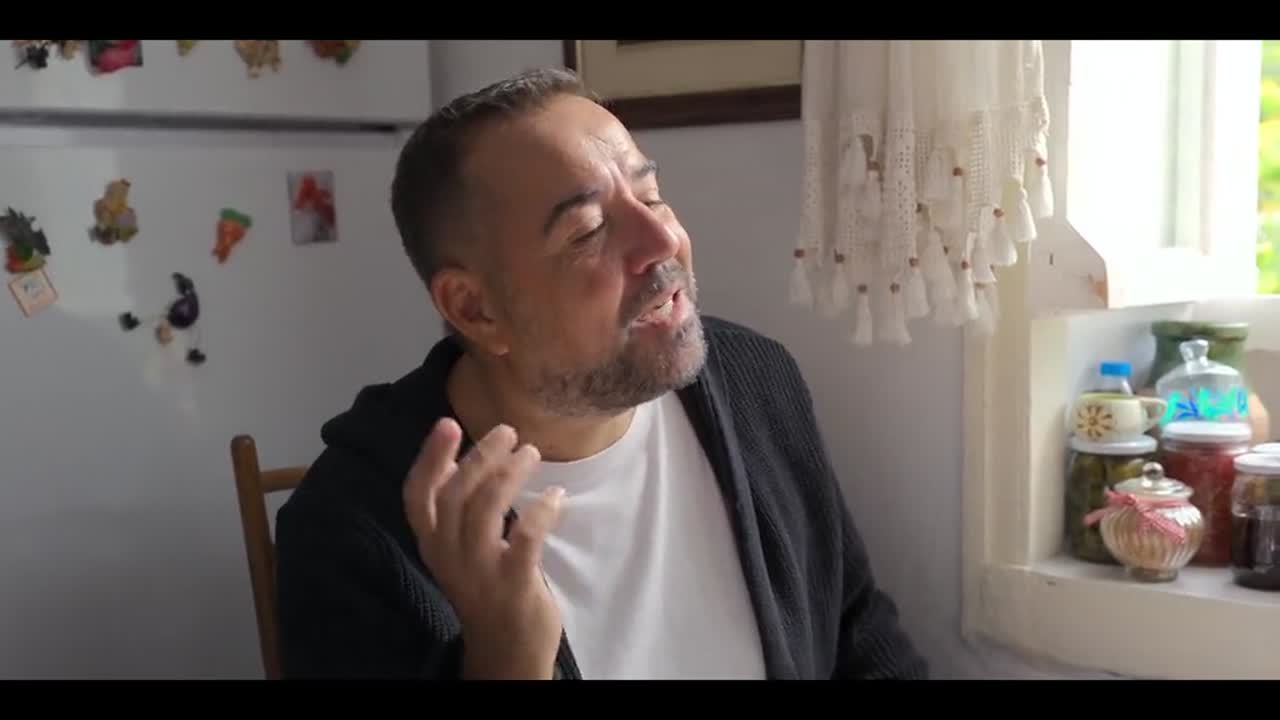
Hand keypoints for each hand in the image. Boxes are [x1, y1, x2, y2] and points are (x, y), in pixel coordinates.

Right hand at [403, 418, 565, 678]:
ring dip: (510, 474)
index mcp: (432, 543)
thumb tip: (462, 457)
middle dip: (480, 456)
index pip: (416, 496)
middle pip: (455, 495)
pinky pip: (526, 538)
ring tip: (531, 453)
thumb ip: (457, 508)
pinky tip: (556, 496)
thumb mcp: (459, 548)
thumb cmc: (485, 586)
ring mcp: (479, 572)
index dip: (429, 457)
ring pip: (485, 510)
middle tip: (508, 431)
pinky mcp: (513, 586)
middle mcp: (448, 556)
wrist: (504, 650)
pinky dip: (542, 510)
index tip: (447, 423)